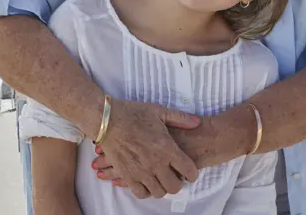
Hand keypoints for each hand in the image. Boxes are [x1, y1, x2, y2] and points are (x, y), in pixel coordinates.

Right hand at [94, 106, 252, 187]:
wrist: (108, 120)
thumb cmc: (134, 113)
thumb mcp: (159, 111)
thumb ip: (180, 118)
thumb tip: (197, 122)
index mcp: (166, 148)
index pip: (188, 171)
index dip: (192, 173)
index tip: (189, 170)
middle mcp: (156, 163)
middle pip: (174, 187)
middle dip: (178, 182)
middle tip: (175, 175)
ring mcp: (141, 172)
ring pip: (159, 193)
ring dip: (162, 187)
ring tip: (161, 177)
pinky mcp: (127, 176)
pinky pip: (141, 193)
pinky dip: (146, 190)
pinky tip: (147, 181)